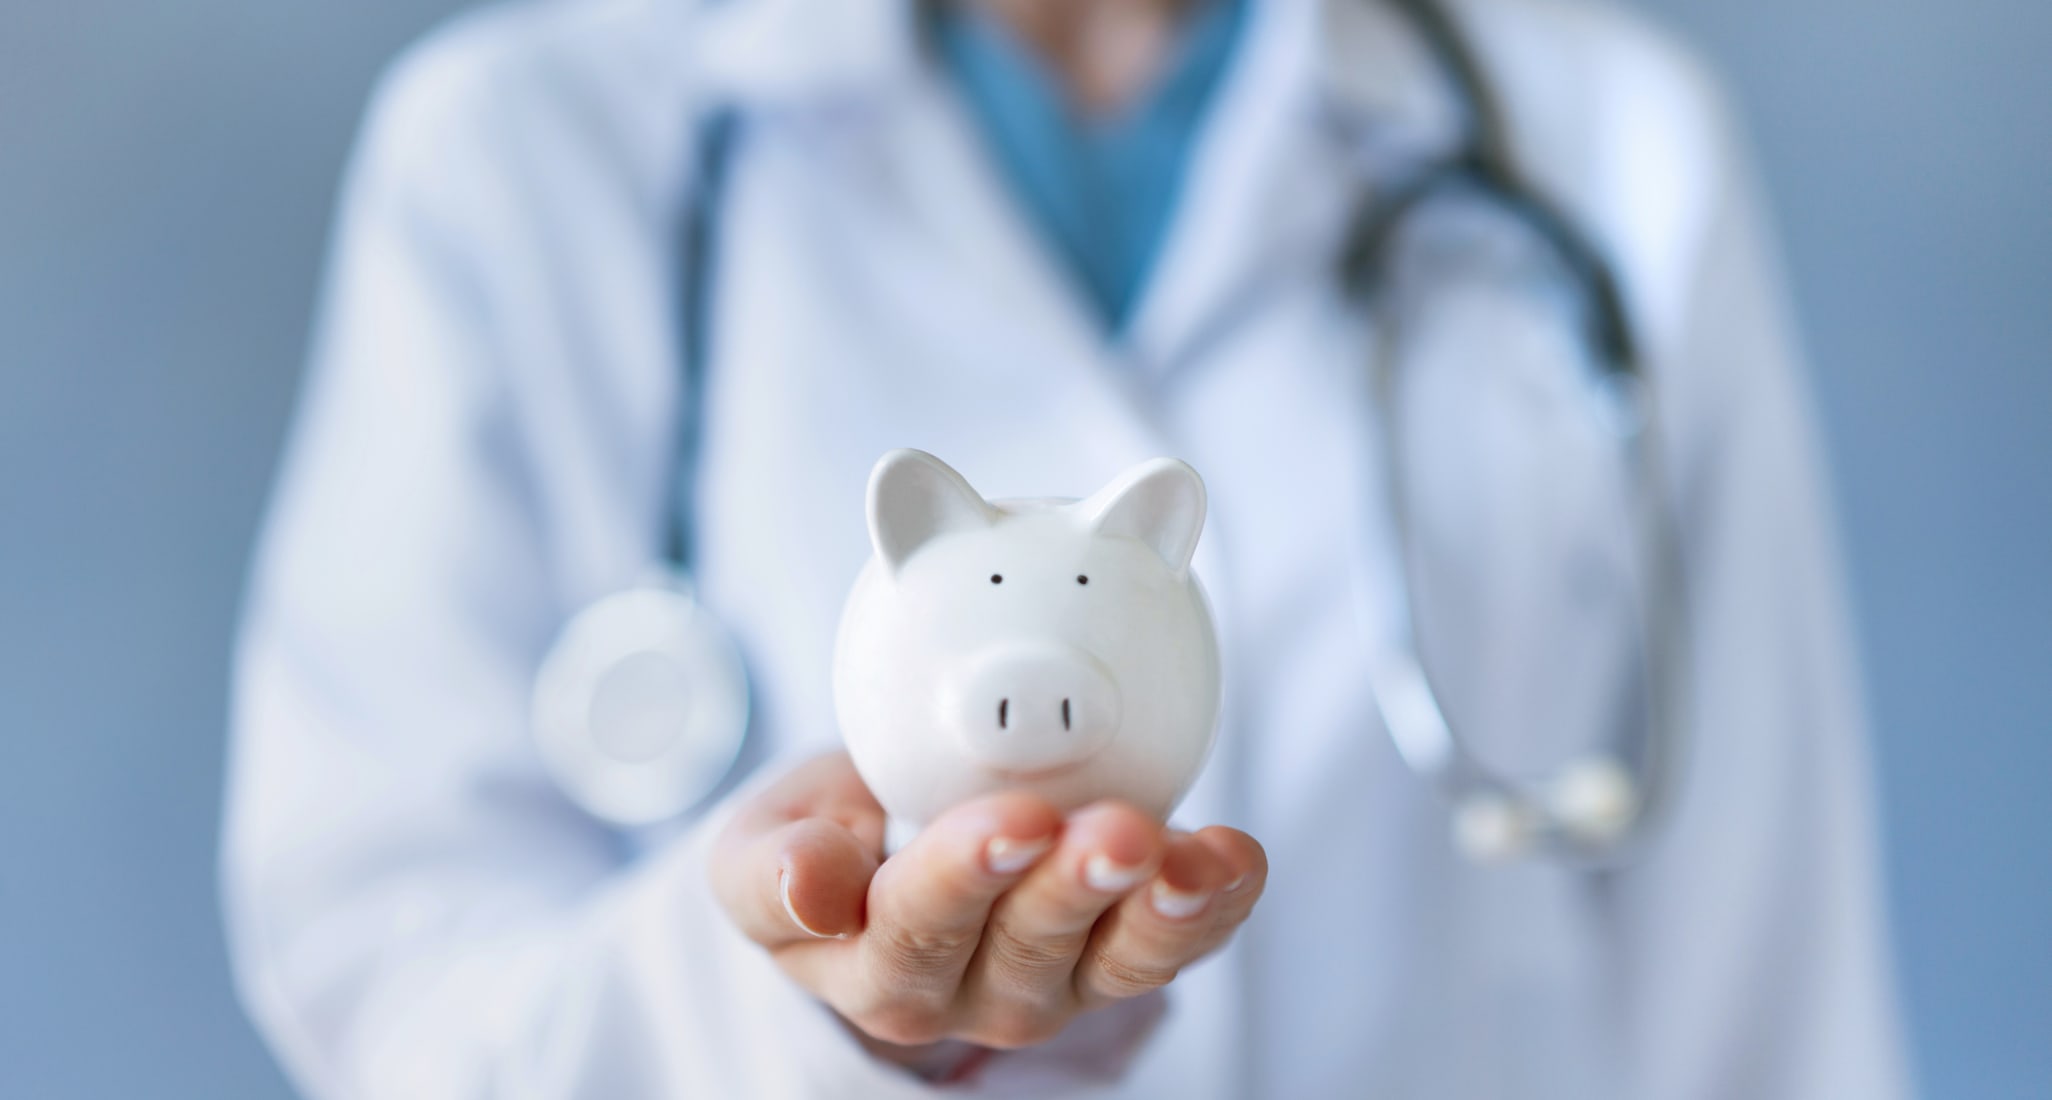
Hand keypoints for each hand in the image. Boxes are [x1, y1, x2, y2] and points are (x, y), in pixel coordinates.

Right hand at [709, 752, 1266, 1052]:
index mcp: (870, 966)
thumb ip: (771, 870)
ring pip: (1115, 960)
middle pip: (1028, 947)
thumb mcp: (758, 847)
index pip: (915, 929)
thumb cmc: (824, 837)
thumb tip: (810, 882)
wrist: (881, 840)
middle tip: (1112, 831)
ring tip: (1190, 858)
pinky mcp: (1118, 955)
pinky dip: (1216, 902)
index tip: (1011, 820)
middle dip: (1076, 885)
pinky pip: (1176, 944)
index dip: (966, 875)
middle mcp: (968, 991)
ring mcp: (1053, 980)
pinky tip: (1235, 859)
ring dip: (1161, 908)